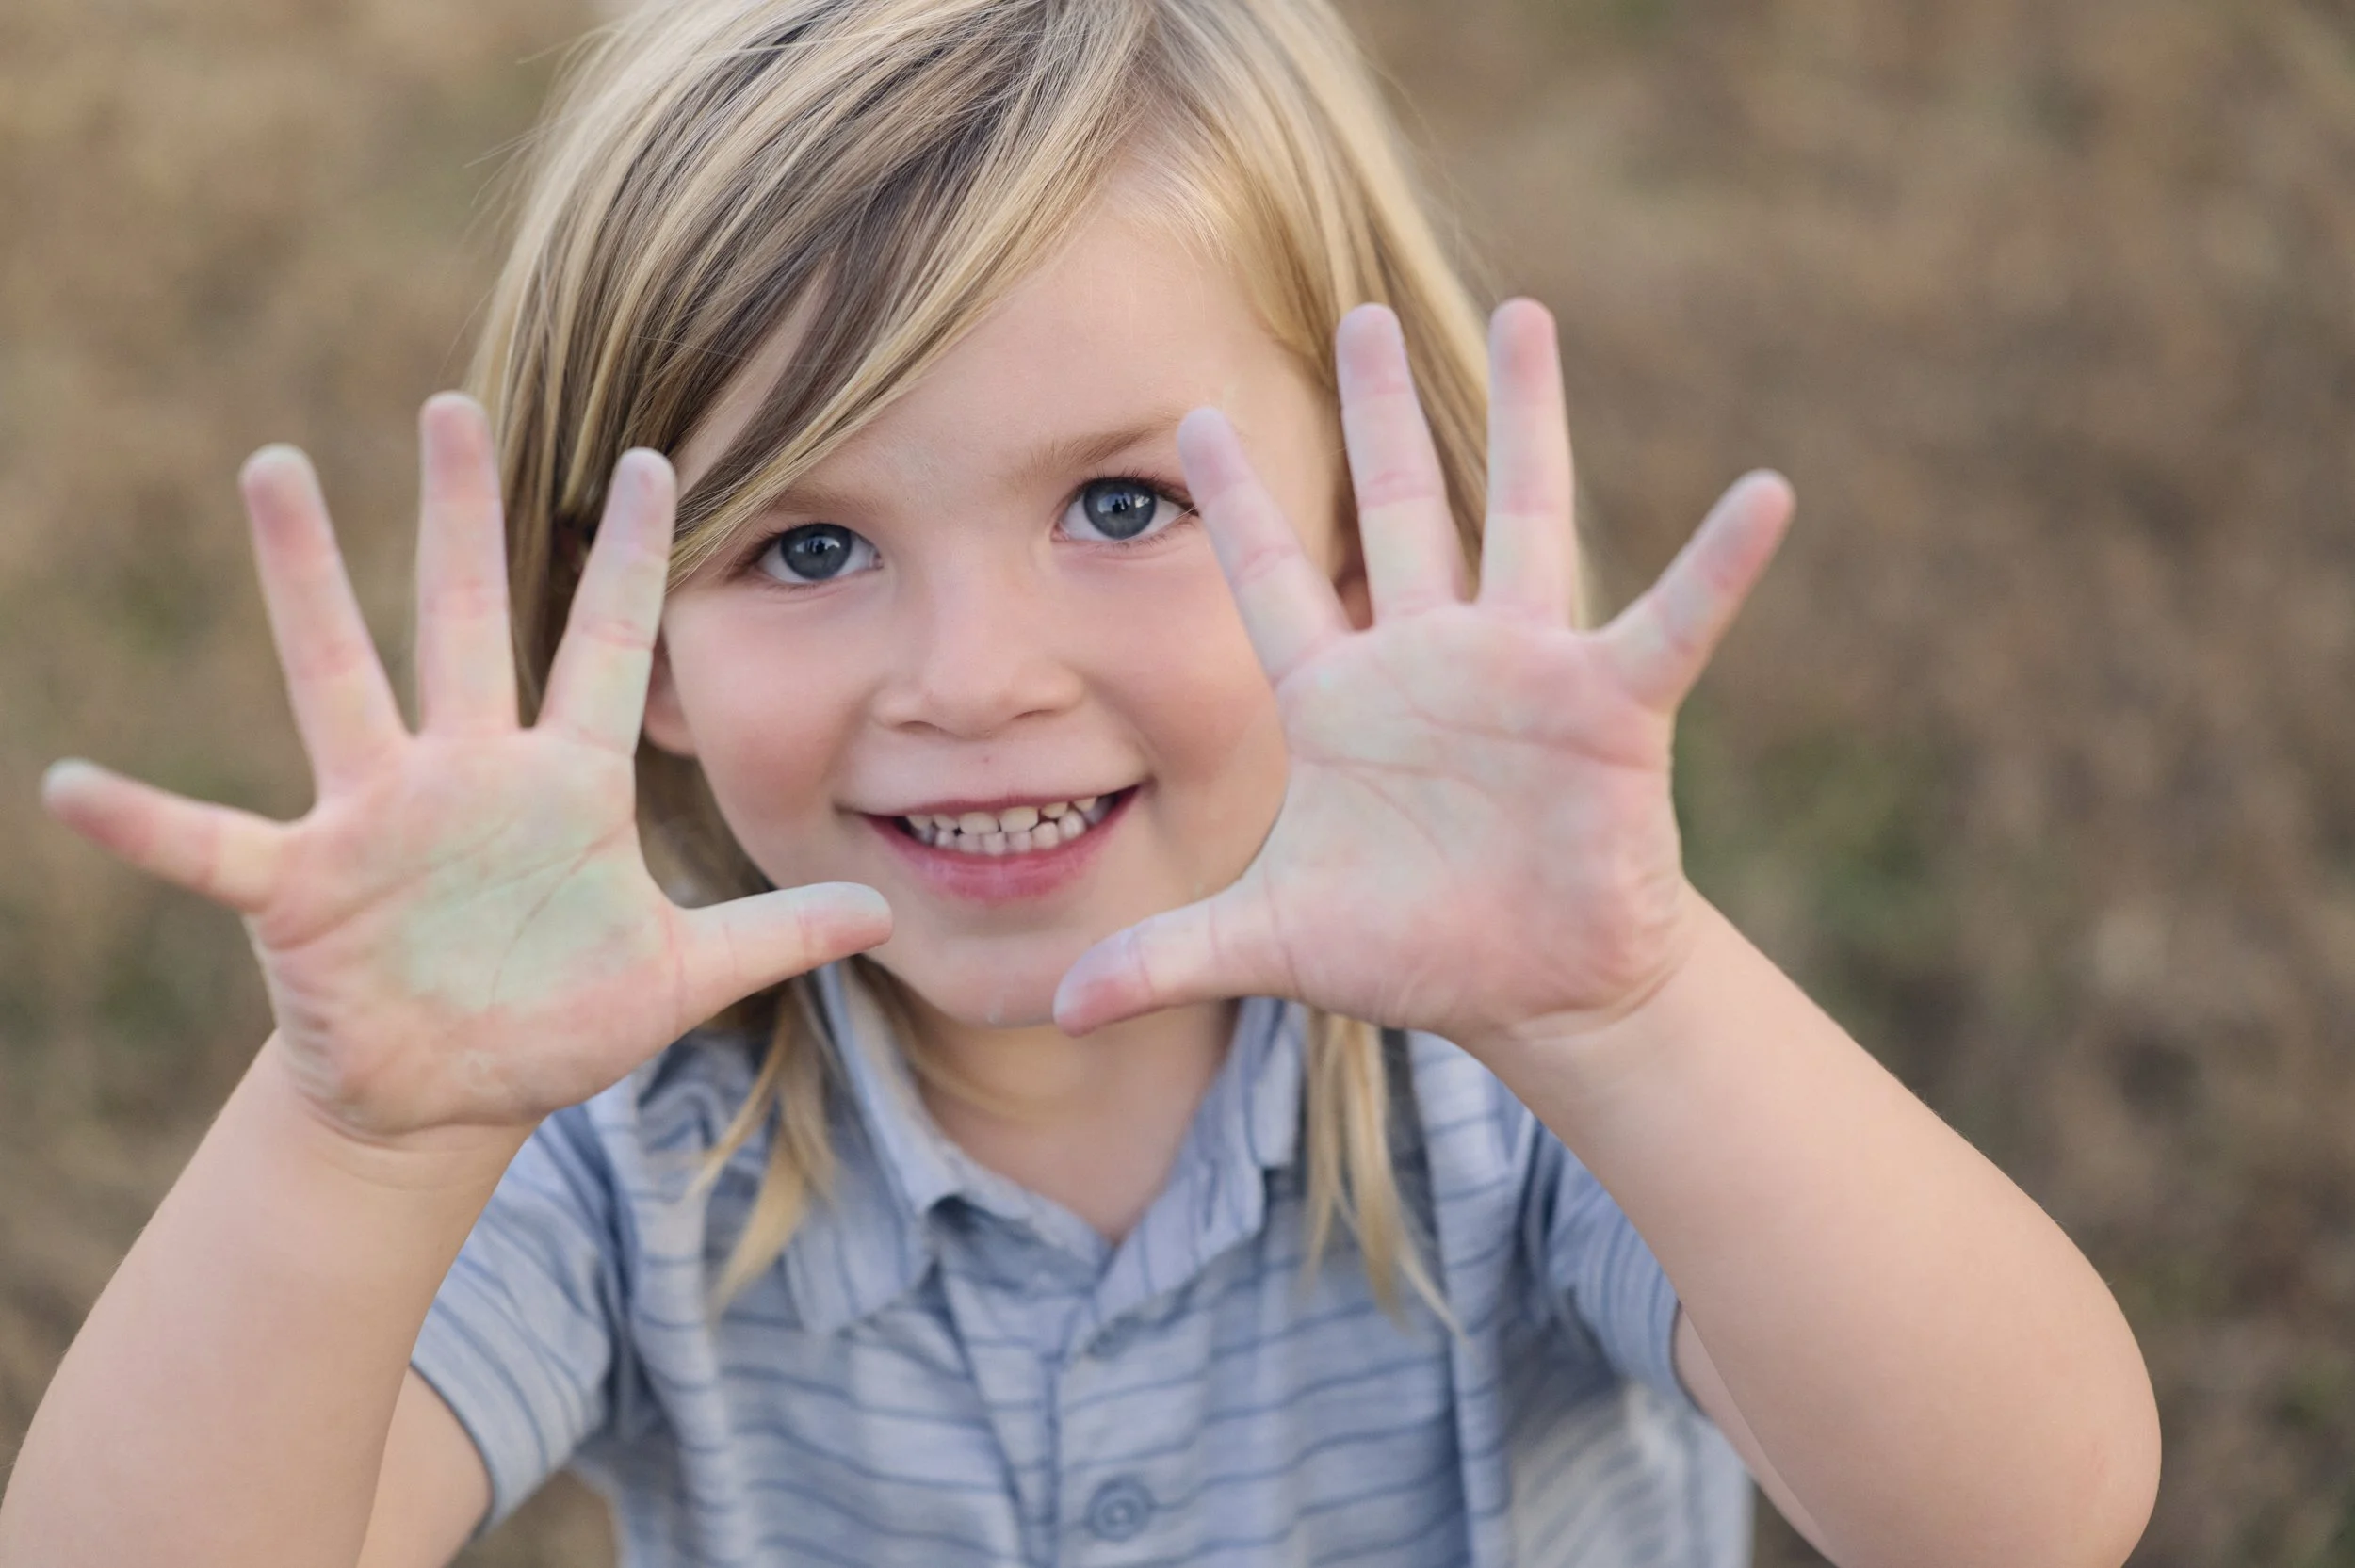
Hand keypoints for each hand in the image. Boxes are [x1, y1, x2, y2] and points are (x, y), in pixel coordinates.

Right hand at [41, 396, 889, 1143]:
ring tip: (274, 468)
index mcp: (566, 786)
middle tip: (456, 402)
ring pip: (340, 676)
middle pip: (466, 621)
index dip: (631, 558)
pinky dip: (147, 821)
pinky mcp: (303, 887)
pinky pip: (210, 846)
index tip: (657, 457)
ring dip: (307, 581)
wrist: (456, 1090)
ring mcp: (379, 821)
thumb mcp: (683, 978)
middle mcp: (469, 776)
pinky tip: (73, 783)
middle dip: (464, 518)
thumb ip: (775, 935)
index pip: (608, 646)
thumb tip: (884, 911)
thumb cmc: (562, 1017)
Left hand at [1054, 301, 1790, 1054]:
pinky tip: (1765, 494)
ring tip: (1528, 311)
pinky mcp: (1608, 709)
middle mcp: (1427, 661)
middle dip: (1374, 414)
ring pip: (1521, 518)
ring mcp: (1521, 672)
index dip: (1237, 503)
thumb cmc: (1409, 950)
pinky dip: (1716, 565)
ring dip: (1527, 417)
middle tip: (1357, 312)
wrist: (1534, 990)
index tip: (1193, 414)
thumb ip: (1167, 953)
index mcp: (1338, 701)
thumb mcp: (1274, 945)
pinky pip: (1668, 621)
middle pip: (1395, 510)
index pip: (1272, 580)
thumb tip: (1058, 1005)